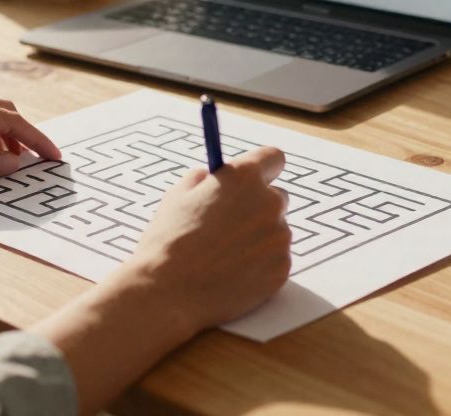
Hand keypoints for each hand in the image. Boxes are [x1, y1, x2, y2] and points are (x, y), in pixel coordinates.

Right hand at [122, 146, 291, 332]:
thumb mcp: (177, 196)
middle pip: (278, 197)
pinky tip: (233, 273)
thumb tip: (211, 177)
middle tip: (231, 225)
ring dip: (258, 238)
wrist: (169, 293)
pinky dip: (261, 264)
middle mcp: (269, 203)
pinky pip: (276, 259)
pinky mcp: (282, 268)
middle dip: (258, 207)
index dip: (263, 169)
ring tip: (224, 256)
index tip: (256, 178)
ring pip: (276, 231)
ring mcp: (279, 238)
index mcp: (244, 178)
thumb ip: (201, 179)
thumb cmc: (168, 242)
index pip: (273, 158)